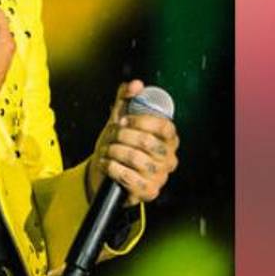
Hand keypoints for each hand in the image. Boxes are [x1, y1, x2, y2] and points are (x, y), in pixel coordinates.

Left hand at [86, 80, 179, 205]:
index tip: (122, 121)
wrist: (106, 172)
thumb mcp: (121, 119)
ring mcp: (160, 176)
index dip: (141, 121)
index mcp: (169, 139)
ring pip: (136, 159)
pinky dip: (112, 168)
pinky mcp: (149, 192)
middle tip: (110, 135)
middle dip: (122, 136)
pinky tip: (105, 163)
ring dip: (114, 152)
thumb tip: (136, 84)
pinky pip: (129, 178)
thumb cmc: (118, 144)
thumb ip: (127, 98)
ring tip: (105, 150)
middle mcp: (169, 158)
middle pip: (147, 142)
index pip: (164, 126)